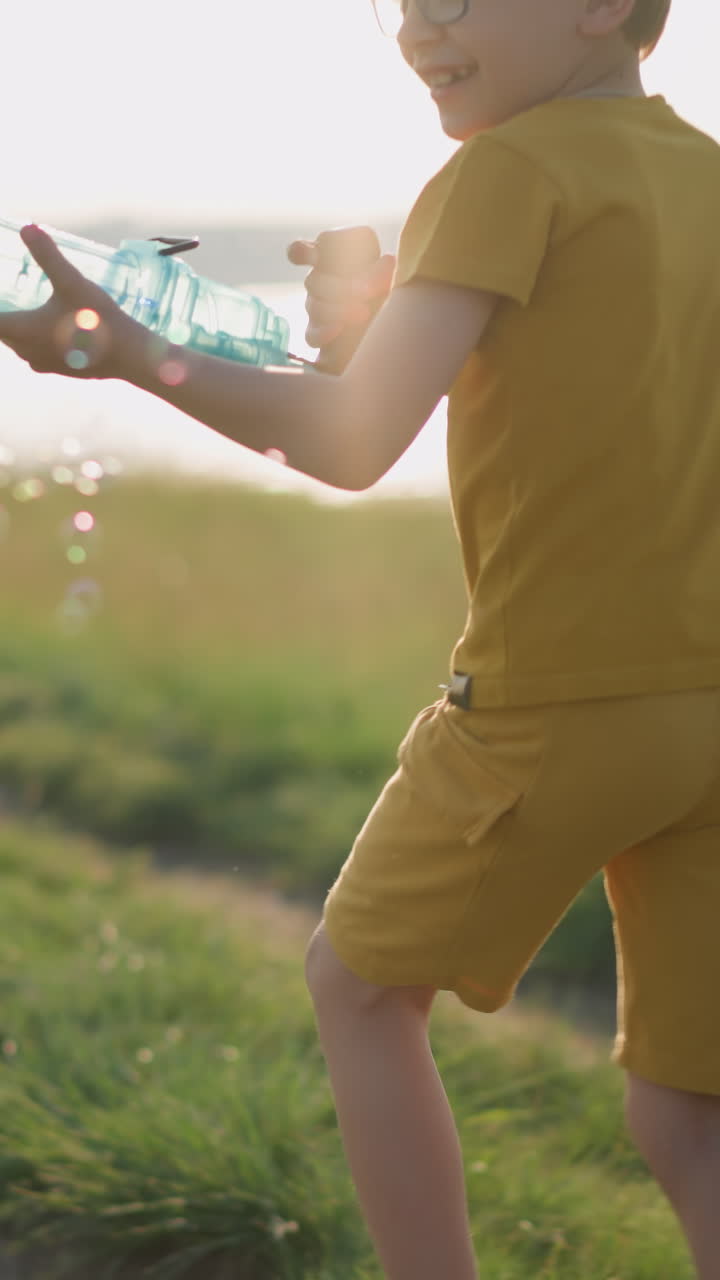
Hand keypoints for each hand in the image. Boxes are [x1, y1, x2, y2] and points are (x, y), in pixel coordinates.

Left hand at [0, 224, 144, 380]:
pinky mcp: (60, 370)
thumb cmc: (96, 319)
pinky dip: (37, 340)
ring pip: (21, 345)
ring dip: (20, 330)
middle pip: (4, 333)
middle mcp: (27, 351)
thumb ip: (47, 255)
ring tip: (24, 313)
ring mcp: (43, 363)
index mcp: (22, 330)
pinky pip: (39, 353)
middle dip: (4, 318)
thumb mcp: (72, 282)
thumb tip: (26, 227)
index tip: (2, 299)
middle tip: (8, 301)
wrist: (129, 355)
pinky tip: (50, 330)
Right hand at [287, 236, 395, 348]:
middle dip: (341, 287)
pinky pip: (312, 334)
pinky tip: (338, 328)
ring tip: (364, 312)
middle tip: (368, 291)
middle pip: (313, 282)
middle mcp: (317, 281)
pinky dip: (323, 331)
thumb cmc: (381, 290)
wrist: (383, 329)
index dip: (302, 253)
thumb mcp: (384, 275)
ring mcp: (314, 307)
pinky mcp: (317, 333)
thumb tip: (388, 260)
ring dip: (338, 310)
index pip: (299, 251)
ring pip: (314, 307)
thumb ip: (381, 268)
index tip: (315, 254)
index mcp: (327, 259)